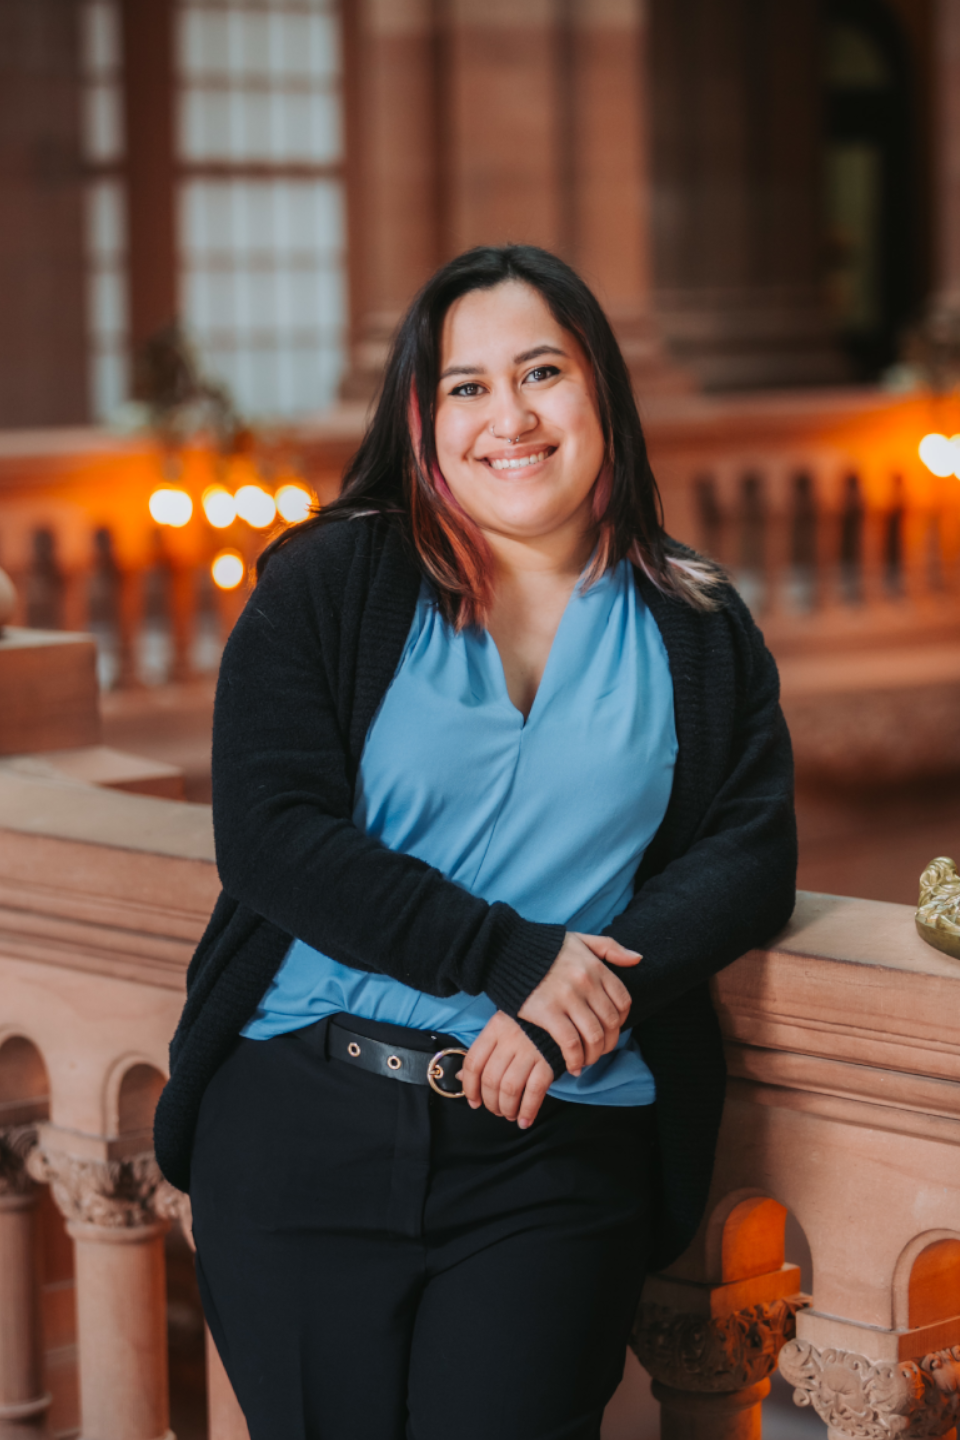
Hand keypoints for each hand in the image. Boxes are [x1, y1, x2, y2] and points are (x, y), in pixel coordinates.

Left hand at [460, 1011, 554, 1128]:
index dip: (470, 1087)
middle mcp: (510, 1038)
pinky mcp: (549, 1061)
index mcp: (495, 1028)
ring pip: (510, 1088)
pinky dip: (528, 1110)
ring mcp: (530, 1049)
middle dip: (490, 1102)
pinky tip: (525, 1119)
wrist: (562, 1014)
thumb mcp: (502, 1030)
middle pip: (491, 1079)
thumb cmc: (528, 1025)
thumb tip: (461, 1077)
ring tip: (508, 1114)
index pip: (473, 1062)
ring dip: (507, 1108)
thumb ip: (483, 1052)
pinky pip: (534, 1091)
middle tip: (495, 1109)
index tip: (473, 1101)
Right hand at [518, 932, 640, 1076]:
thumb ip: (610, 948)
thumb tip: (638, 959)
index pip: (623, 1001)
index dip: (621, 1021)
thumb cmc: (544, 947)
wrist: (506, 948)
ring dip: (593, 1055)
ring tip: (585, 1061)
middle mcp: (586, 982)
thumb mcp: (580, 939)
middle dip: (609, 1043)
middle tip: (598, 1051)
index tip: (610, 1029)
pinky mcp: (547, 1012)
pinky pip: (571, 1043)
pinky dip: (575, 1059)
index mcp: (595, 966)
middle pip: (611, 1023)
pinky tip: (572, 1066)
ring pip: (594, 1037)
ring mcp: (567, 998)